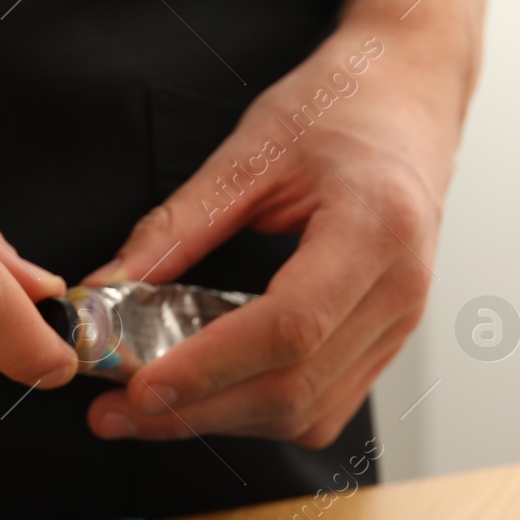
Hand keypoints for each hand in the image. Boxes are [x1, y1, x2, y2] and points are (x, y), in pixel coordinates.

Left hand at [83, 18, 479, 447]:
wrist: (410, 98)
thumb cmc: (343, 109)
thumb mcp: (252, 150)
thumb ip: (178, 224)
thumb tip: (110, 287)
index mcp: (375, 229)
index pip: (289, 328)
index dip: (210, 367)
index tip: (140, 387)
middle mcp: (400, 290)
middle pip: (295, 388)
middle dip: (197, 412)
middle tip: (116, 414)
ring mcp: (400, 325)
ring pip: (309, 414)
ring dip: (223, 421)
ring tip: (149, 409)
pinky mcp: (387, 343)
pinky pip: (324, 408)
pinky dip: (259, 413)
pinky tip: (209, 395)